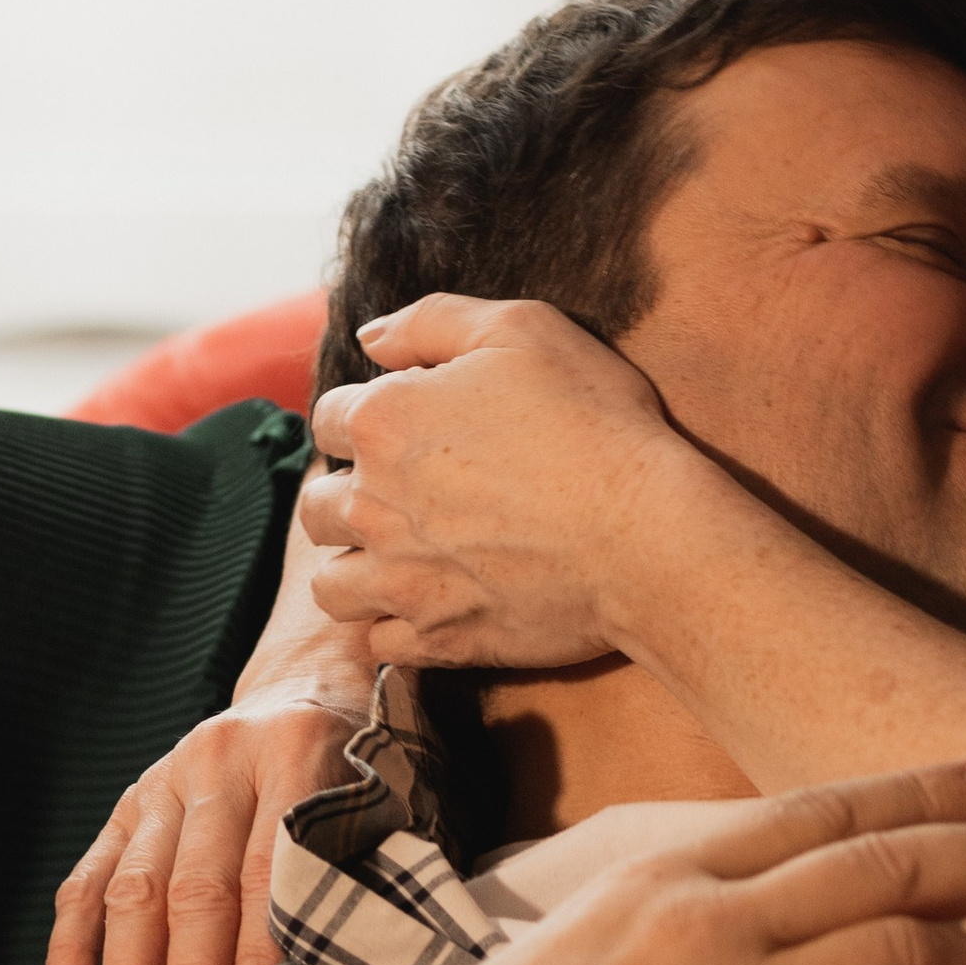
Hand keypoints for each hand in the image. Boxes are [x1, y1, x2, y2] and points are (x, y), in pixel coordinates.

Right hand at [45, 692, 359, 964]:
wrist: (310, 680)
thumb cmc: (362, 760)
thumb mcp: (388, 789)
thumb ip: (369, 862)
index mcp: (294, 751)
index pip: (268, 872)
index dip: (257, 956)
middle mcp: (218, 760)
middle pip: (192, 889)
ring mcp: (162, 780)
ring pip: (132, 891)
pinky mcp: (127, 803)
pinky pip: (86, 880)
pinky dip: (73, 949)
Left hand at [303, 294, 677, 668]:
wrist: (647, 534)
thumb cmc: (594, 423)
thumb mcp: (523, 330)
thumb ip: (432, 322)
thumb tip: (370, 339)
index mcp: (384, 421)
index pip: (330, 418)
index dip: (369, 416)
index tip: (414, 427)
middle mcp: (373, 505)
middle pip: (318, 506)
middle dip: (350, 496)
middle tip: (407, 495)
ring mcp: (400, 580)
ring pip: (331, 586)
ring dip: (356, 569)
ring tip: (405, 557)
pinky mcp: (436, 638)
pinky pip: (379, 643)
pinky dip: (394, 627)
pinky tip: (432, 605)